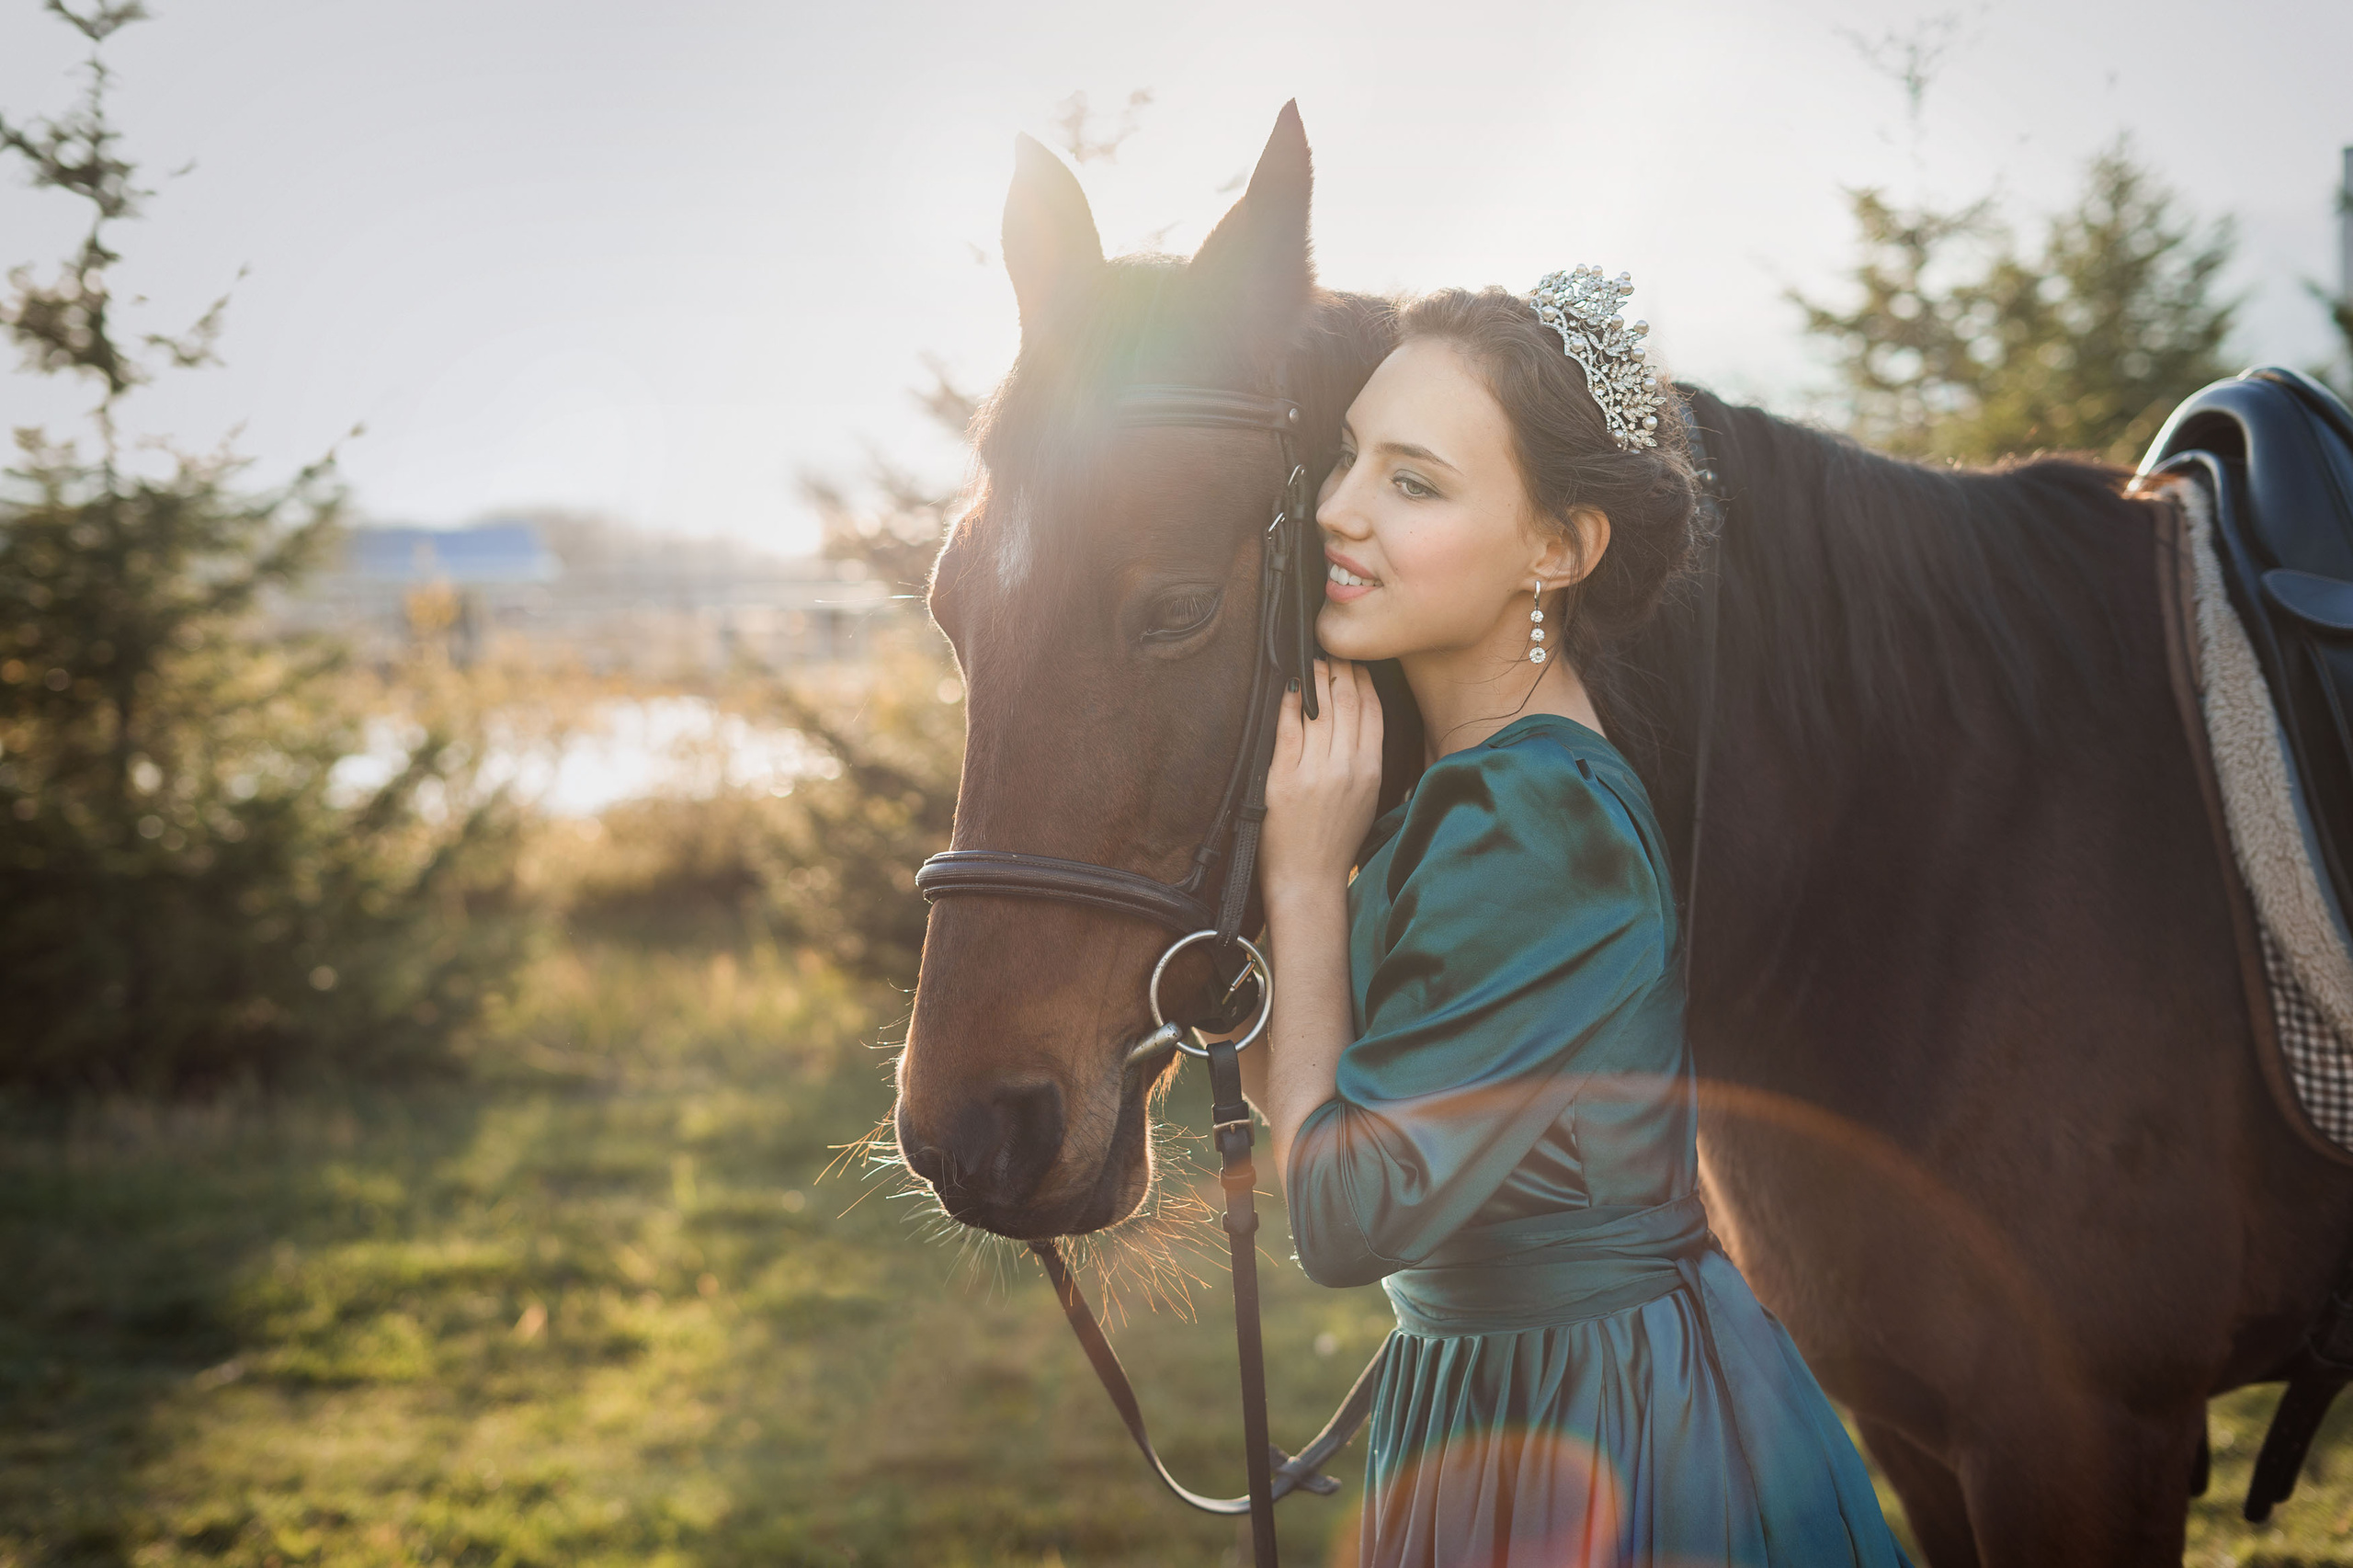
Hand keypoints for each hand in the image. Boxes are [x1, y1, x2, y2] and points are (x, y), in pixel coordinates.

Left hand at [1259, 657, 1384, 903]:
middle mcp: (1347, 767)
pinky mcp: (1284, 779)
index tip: (1356, 661)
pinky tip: (1290, 686)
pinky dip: (1290, 703)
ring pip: (1321, 710)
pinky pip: (1288, 729)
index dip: (1364, 679)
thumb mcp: (1368, 799)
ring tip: (1313, 659)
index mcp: (1372, 771)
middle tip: (1332, 647)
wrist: (1309, 880)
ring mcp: (1315, 772)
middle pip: (1348, 702)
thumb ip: (1369, 760)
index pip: (1372, 711)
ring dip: (1317, 678)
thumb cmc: (1338, 842)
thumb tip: (1365, 719)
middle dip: (1341, 669)